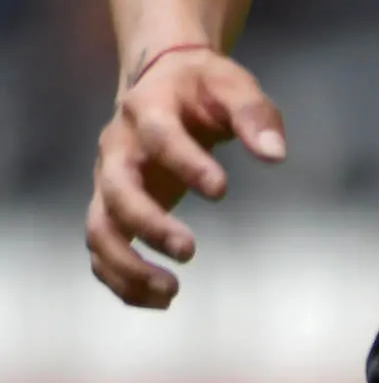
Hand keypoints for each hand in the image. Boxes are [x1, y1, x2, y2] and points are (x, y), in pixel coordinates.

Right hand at [83, 46, 287, 308]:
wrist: (162, 81)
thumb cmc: (204, 87)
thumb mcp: (234, 86)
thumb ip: (255, 115)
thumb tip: (276, 155)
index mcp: (147, 110)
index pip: (158, 136)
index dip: (185, 163)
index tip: (222, 190)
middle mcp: (118, 149)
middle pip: (115, 190)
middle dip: (148, 224)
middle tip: (190, 251)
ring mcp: (108, 181)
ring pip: (99, 228)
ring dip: (126, 264)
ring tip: (171, 292)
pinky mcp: (112, 208)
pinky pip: (102, 248)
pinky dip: (120, 278)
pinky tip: (160, 300)